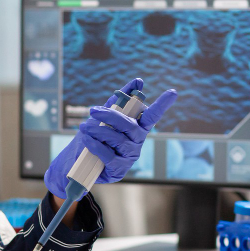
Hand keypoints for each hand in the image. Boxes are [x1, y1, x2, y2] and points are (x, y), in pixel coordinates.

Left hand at [44, 78, 177, 198]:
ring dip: (98, 130)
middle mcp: (137, 141)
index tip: (173, 92)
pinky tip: (87, 140)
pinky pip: (109, 155)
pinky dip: (96, 145)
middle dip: (110, 115)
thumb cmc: (94, 135)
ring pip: (117, 139)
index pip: (152, 115)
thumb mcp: (104, 115)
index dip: (162, 104)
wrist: (76, 161)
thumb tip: (138, 81)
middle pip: (129, 125)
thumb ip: (120, 99)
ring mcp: (130, 156)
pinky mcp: (120, 169)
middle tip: (93, 110)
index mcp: (137, 126)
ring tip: (84, 127)